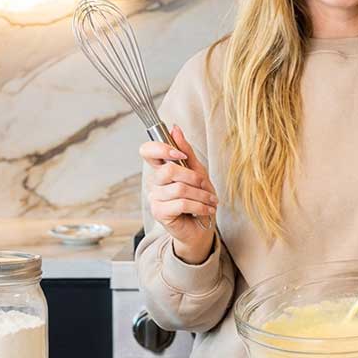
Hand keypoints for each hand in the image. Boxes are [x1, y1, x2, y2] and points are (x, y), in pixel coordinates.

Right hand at [139, 125, 216, 264]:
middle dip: (193, 177)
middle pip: (168, 170)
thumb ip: (186, 151)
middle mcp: (154, 182)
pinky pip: (182, 203)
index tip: (179, 154)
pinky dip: (200, 205)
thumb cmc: (198, 198)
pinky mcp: (160, 213)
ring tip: (211, 200)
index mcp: (160, 168)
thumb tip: (175, 128)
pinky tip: (207, 209)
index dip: (161, 149)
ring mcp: (155, 198)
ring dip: (202, 194)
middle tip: (205, 185)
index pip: (146, 151)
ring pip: (179, 188)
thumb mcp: (197, 172)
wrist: (200, 228)